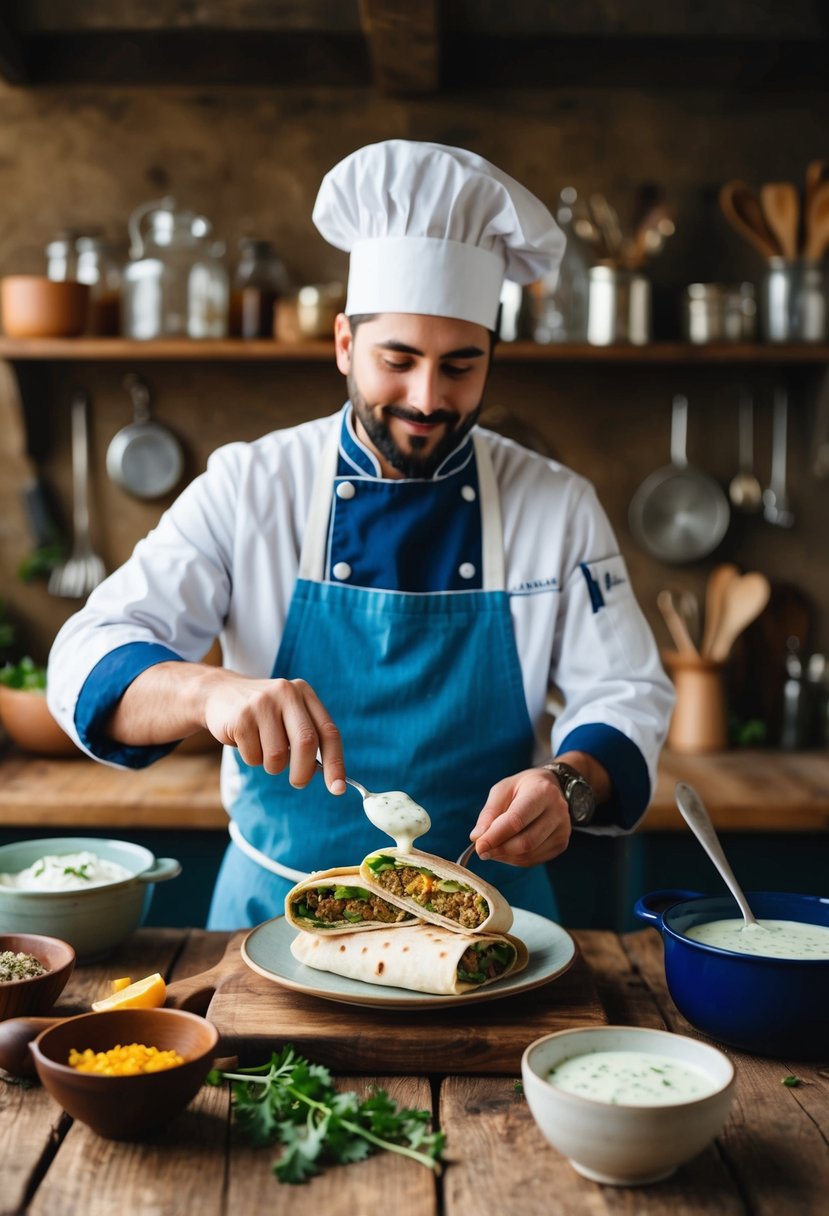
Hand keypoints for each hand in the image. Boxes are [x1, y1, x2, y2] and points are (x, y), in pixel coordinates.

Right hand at [202, 672, 345, 792]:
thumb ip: (307, 738)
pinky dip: (252, 758)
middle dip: (303, 772)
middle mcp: (287, 693)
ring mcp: (263, 703)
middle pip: (306, 743)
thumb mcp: (288, 715)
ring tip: (263, 749)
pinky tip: (245, 741)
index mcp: (305, 693)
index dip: (335, 763)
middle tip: (298, 783)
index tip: (338, 789)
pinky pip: (254, 756)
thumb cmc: (263, 715)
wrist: (219, 693)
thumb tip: (324, 774)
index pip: (329, 732)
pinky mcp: (241, 717)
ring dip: (272, 765)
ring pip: (277, 756)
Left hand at [467, 767, 570, 867]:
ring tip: (493, 848)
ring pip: (529, 854)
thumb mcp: (502, 790)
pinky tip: (507, 850)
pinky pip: (534, 859)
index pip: (516, 820)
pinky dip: (515, 859)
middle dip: (499, 850)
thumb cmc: (522, 788)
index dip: (495, 836)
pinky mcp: (562, 843)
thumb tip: (477, 838)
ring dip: (505, 856)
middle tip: (482, 851)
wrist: (552, 787)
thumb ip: (489, 813)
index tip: (478, 846)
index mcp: (542, 792)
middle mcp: (557, 811)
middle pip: (525, 842)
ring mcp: (563, 830)